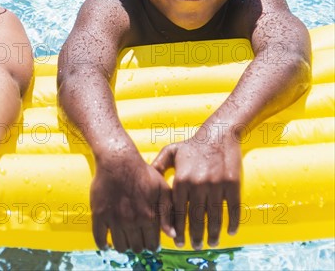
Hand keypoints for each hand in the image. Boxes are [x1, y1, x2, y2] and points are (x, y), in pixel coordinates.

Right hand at [91, 147, 173, 252]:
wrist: (118, 160)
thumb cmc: (142, 172)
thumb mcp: (162, 189)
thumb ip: (168, 213)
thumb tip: (171, 235)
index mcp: (148, 217)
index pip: (152, 245)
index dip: (152, 244)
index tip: (148, 240)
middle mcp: (132, 222)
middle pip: (137, 248)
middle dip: (139, 245)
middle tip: (136, 236)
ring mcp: (114, 219)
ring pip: (120, 247)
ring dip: (124, 245)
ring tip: (124, 237)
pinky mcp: (99, 215)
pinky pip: (100, 239)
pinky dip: (104, 245)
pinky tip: (107, 243)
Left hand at [152, 134, 241, 249]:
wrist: (218, 134)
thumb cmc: (192, 144)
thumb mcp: (171, 151)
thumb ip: (159, 166)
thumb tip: (148, 179)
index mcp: (181, 179)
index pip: (178, 210)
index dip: (178, 228)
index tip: (177, 240)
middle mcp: (197, 184)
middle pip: (196, 217)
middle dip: (194, 235)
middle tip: (194, 246)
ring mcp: (216, 185)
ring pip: (214, 216)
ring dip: (213, 233)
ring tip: (211, 243)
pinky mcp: (232, 184)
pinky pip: (233, 208)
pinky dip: (232, 223)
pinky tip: (230, 232)